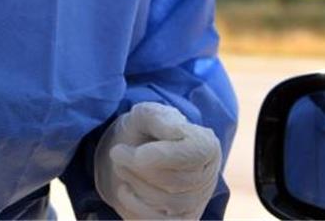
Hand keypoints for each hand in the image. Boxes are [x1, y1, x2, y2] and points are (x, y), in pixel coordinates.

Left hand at [95, 102, 221, 219]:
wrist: (133, 152)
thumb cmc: (143, 131)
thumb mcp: (146, 115)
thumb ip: (158, 118)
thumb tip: (175, 131)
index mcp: (206, 144)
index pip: (193, 155)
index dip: (162, 156)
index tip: (137, 153)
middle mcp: (207, 176)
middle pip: (176, 181)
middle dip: (139, 168)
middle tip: (117, 153)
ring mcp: (196, 202)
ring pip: (168, 203)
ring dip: (136, 184)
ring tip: (120, 166)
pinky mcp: (181, 219)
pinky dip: (136, 208)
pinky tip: (125, 190)